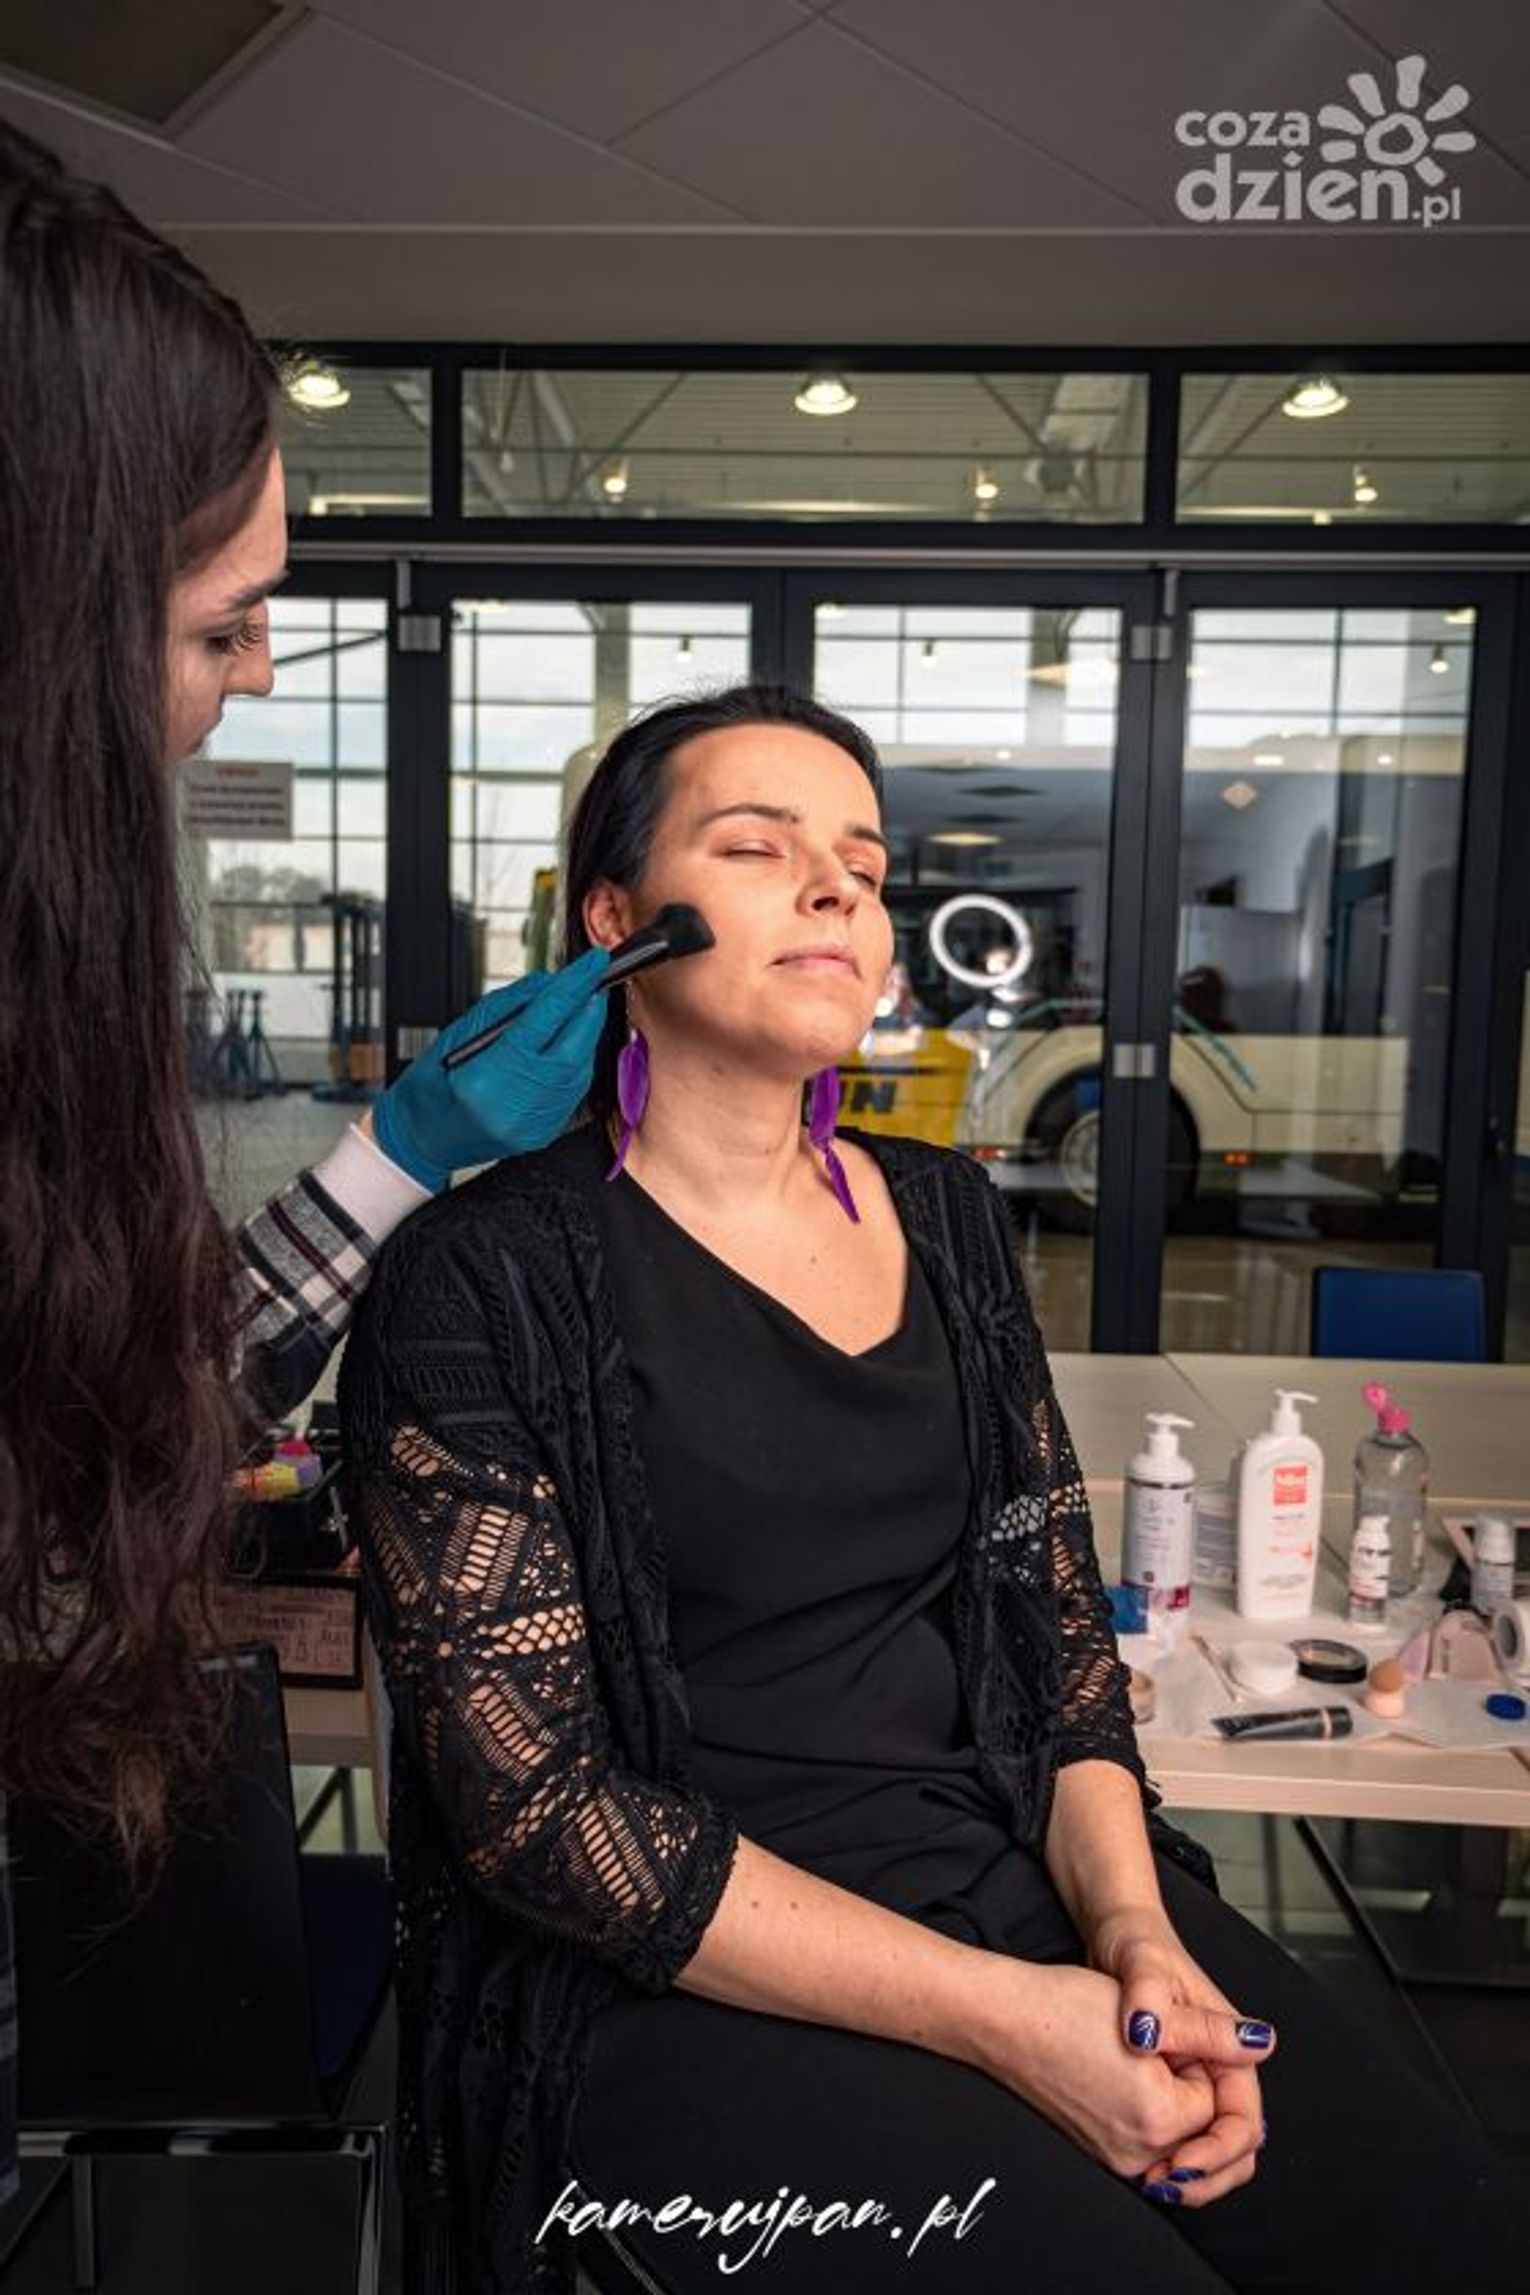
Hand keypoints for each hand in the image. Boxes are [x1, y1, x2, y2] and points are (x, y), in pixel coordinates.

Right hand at [372, 947, 610, 1187]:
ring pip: (580, 1070)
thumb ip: (507, 1006)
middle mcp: (514, 1104)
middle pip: (573, 1048)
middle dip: (589, 1011)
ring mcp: (531, 1124)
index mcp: (486, 1076)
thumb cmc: (430, 1087)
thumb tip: (548, 983)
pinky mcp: (543, 1134)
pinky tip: (567, 1047)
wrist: (422, 1139)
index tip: (593, 962)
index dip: (574, 985)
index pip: (544, 1019)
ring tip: (578, 1012)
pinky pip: (573, 1091)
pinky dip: (576, 1063)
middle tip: (592, 984)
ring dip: (585, 1036)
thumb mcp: (457, 1033)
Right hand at [965, 1957, 1220, 2182]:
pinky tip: (1131, 2076)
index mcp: (1157, 2121)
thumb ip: (1213, 2035)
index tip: (1167, 2034)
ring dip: (1177, 2107)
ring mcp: (1115, 2158)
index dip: (1201, 2060)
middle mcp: (1136, 2155)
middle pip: (1204, 2135)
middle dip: (1198, 2095)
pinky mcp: (1100, 2153)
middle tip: (1161, 2051)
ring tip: (1142, 2060)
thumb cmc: (1064, 2007)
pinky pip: (1151, 2146)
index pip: (1220, 2105)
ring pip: (1180, 2141)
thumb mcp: (1150, 2010)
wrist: (1003, 2019)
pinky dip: (1155, 2117)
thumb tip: (1261, 2042)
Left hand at [1089, 1905, 1271, 2206]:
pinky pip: (1177, 2136)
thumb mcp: (1144, 1967)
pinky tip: (1135, 2164)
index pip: (1243, 2117)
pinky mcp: (1163, 2086)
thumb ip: (1158, 2003)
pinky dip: (1164, 2156)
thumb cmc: (1133, 1942)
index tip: (1181, 2166)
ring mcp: (1190, 2079)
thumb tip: (1163, 2039)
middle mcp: (1214, 2067)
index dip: (1218, 2149)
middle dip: (1207, 2174)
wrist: (1112, 1935)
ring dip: (1186, 2173)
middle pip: (1233, 2143)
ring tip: (1150, 2183)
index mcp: (1225, 2043)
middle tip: (1164, 2188)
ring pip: (1206, 2145)